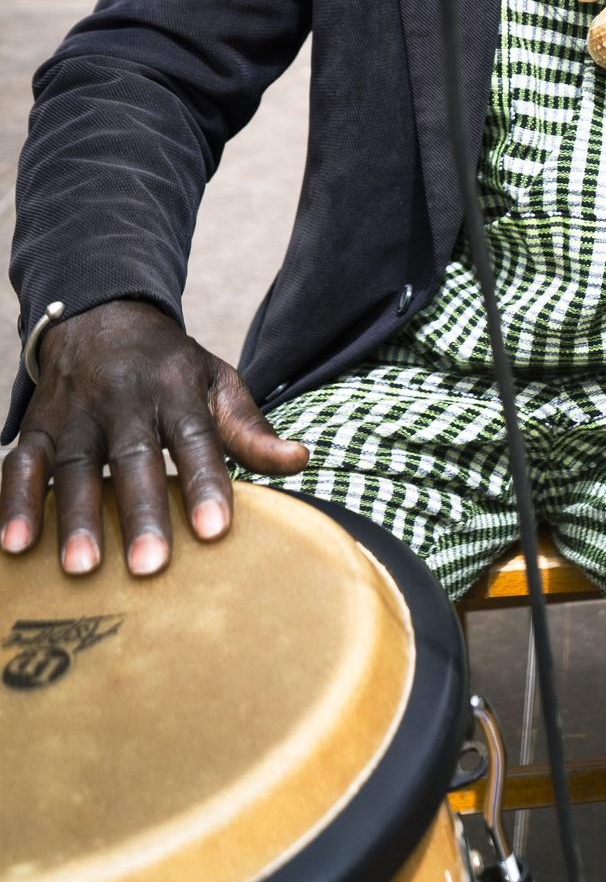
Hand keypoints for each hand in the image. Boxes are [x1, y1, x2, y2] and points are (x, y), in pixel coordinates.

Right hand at [0, 299, 307, 576]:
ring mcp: (75, 411)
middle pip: (133, 456)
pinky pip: (20, 464)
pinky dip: (14, 502)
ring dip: (74, 517)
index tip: (215, 531)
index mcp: (175, 387)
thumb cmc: (168, 365)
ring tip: (82, 568)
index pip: (196, 437)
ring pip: (74, 465)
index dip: (206, 482)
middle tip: (150, 566)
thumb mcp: (215, 380)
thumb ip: (250, 427)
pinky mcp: (36, 425)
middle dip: (141, 511)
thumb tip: (301, 460)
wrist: (100, 313)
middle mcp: (124, 398)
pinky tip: (13, 547)